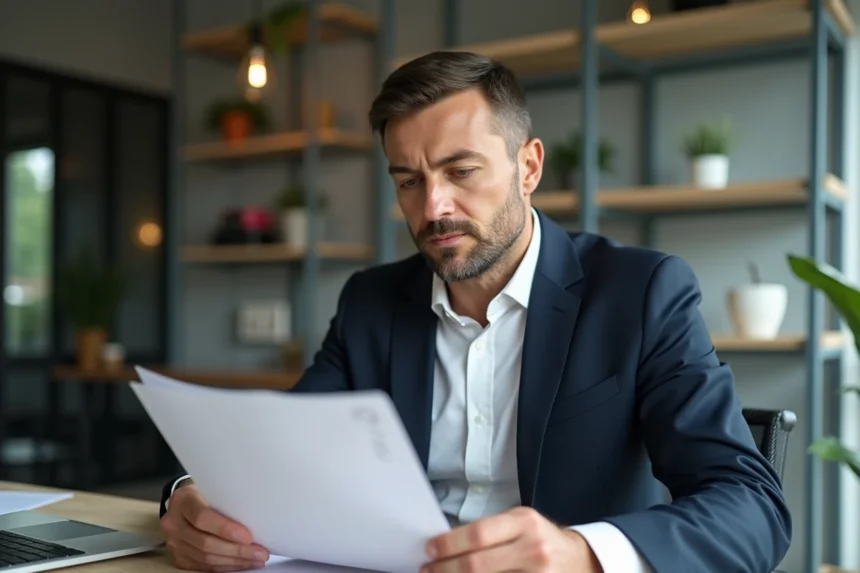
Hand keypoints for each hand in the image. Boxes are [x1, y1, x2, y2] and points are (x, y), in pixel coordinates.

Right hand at [160, 482, 269, 571]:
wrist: (182, 502)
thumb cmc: (205, 493)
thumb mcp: (213, 487)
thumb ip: (227, 500)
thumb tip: (256, 518)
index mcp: (183, 501)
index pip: (202, 517)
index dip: (225, 529)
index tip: (248, 537)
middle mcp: (173, 523)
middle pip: (205, 543)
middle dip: (237, 551)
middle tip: (260, 553)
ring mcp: (174, 542)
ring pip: (205, 558)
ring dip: (234, 562)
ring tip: (255, 560)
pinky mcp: (178, 557)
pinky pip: (203, 566)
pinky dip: (224, 567)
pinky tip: (240, 564)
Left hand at [422, 507, 601, 572]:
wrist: (579, 559)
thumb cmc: (541, 539)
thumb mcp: (520, 524)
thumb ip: (489, 532)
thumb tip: (447, 544)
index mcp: (524, 522)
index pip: (478, 534)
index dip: (449, 544)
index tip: (430, 549)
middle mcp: (532, 549)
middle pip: (477, 564)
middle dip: (445, 568)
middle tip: (428, 569)